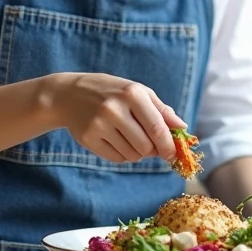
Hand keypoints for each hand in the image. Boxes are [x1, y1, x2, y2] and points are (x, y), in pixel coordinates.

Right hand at [47, 73, 185, 164]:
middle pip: (146, 146)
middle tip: (149, 144)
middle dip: (152, 150)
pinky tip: (115, 140)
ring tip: (128, 136)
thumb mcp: (137, 92)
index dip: (168, 145)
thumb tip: (182, 128)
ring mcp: (99, 124)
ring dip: (137, 152)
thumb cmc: (111, 92)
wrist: (69, 94)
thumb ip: (161, 110)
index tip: (174, 155)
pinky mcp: (88, 139)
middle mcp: (115, 108)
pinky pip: (117, 158)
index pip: (157, 127)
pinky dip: (122, 154)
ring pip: (132, 155)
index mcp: (132, 93)